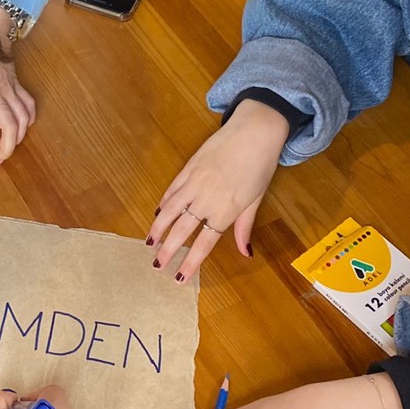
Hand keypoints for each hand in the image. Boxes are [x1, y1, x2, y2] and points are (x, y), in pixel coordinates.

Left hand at [0, 9, 36, 170]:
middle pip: (10, 125)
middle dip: (8, 147)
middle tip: (0, 159)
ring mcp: (8, 88)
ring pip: (23, 118)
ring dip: (19, 137)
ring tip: (9, 146)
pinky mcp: (17, 82)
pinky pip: (28, 104)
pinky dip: (28, 119)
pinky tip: (23, 126)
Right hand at [147, 101, 291, 281]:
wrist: (254, 131)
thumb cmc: (260, 166)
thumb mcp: (256, 199)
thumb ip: (245, 227)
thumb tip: (246, 253)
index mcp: (225, 210)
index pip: (204, 243)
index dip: (190, 262)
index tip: (179, 277)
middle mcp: (206, 200)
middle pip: (182, 230)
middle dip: (167, 250)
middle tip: (157, 265)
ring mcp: (194, 183)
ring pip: (169, 210)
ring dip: (157, 228)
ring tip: (149, 243)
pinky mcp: (188, 168)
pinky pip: (171, 190)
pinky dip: (163, 203)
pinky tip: (158, 213)